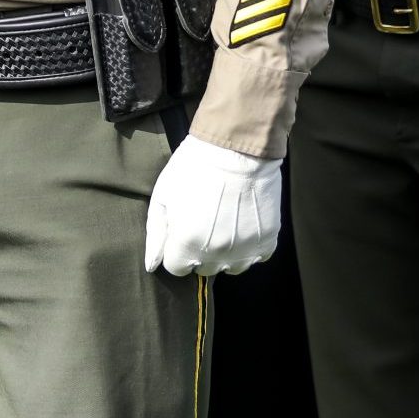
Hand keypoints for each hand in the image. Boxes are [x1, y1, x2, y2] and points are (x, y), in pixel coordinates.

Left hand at [144, 136, 283, 275]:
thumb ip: (156, 234)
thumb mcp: (163, 196)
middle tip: (203, 221)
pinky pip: (255, 258)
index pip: (176, 267)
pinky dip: (248, 247)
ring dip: (224, 253)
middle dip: (198, 251)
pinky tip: (242, 224)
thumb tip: (151, 265)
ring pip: (230, 267)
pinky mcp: (267, 241)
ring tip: (223, 223)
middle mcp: (216, 253)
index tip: (181, 229)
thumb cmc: (194, 168)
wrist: (236, 148)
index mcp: (186, 244)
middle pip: (203, 269)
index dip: (175, 249)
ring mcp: (244, 249)